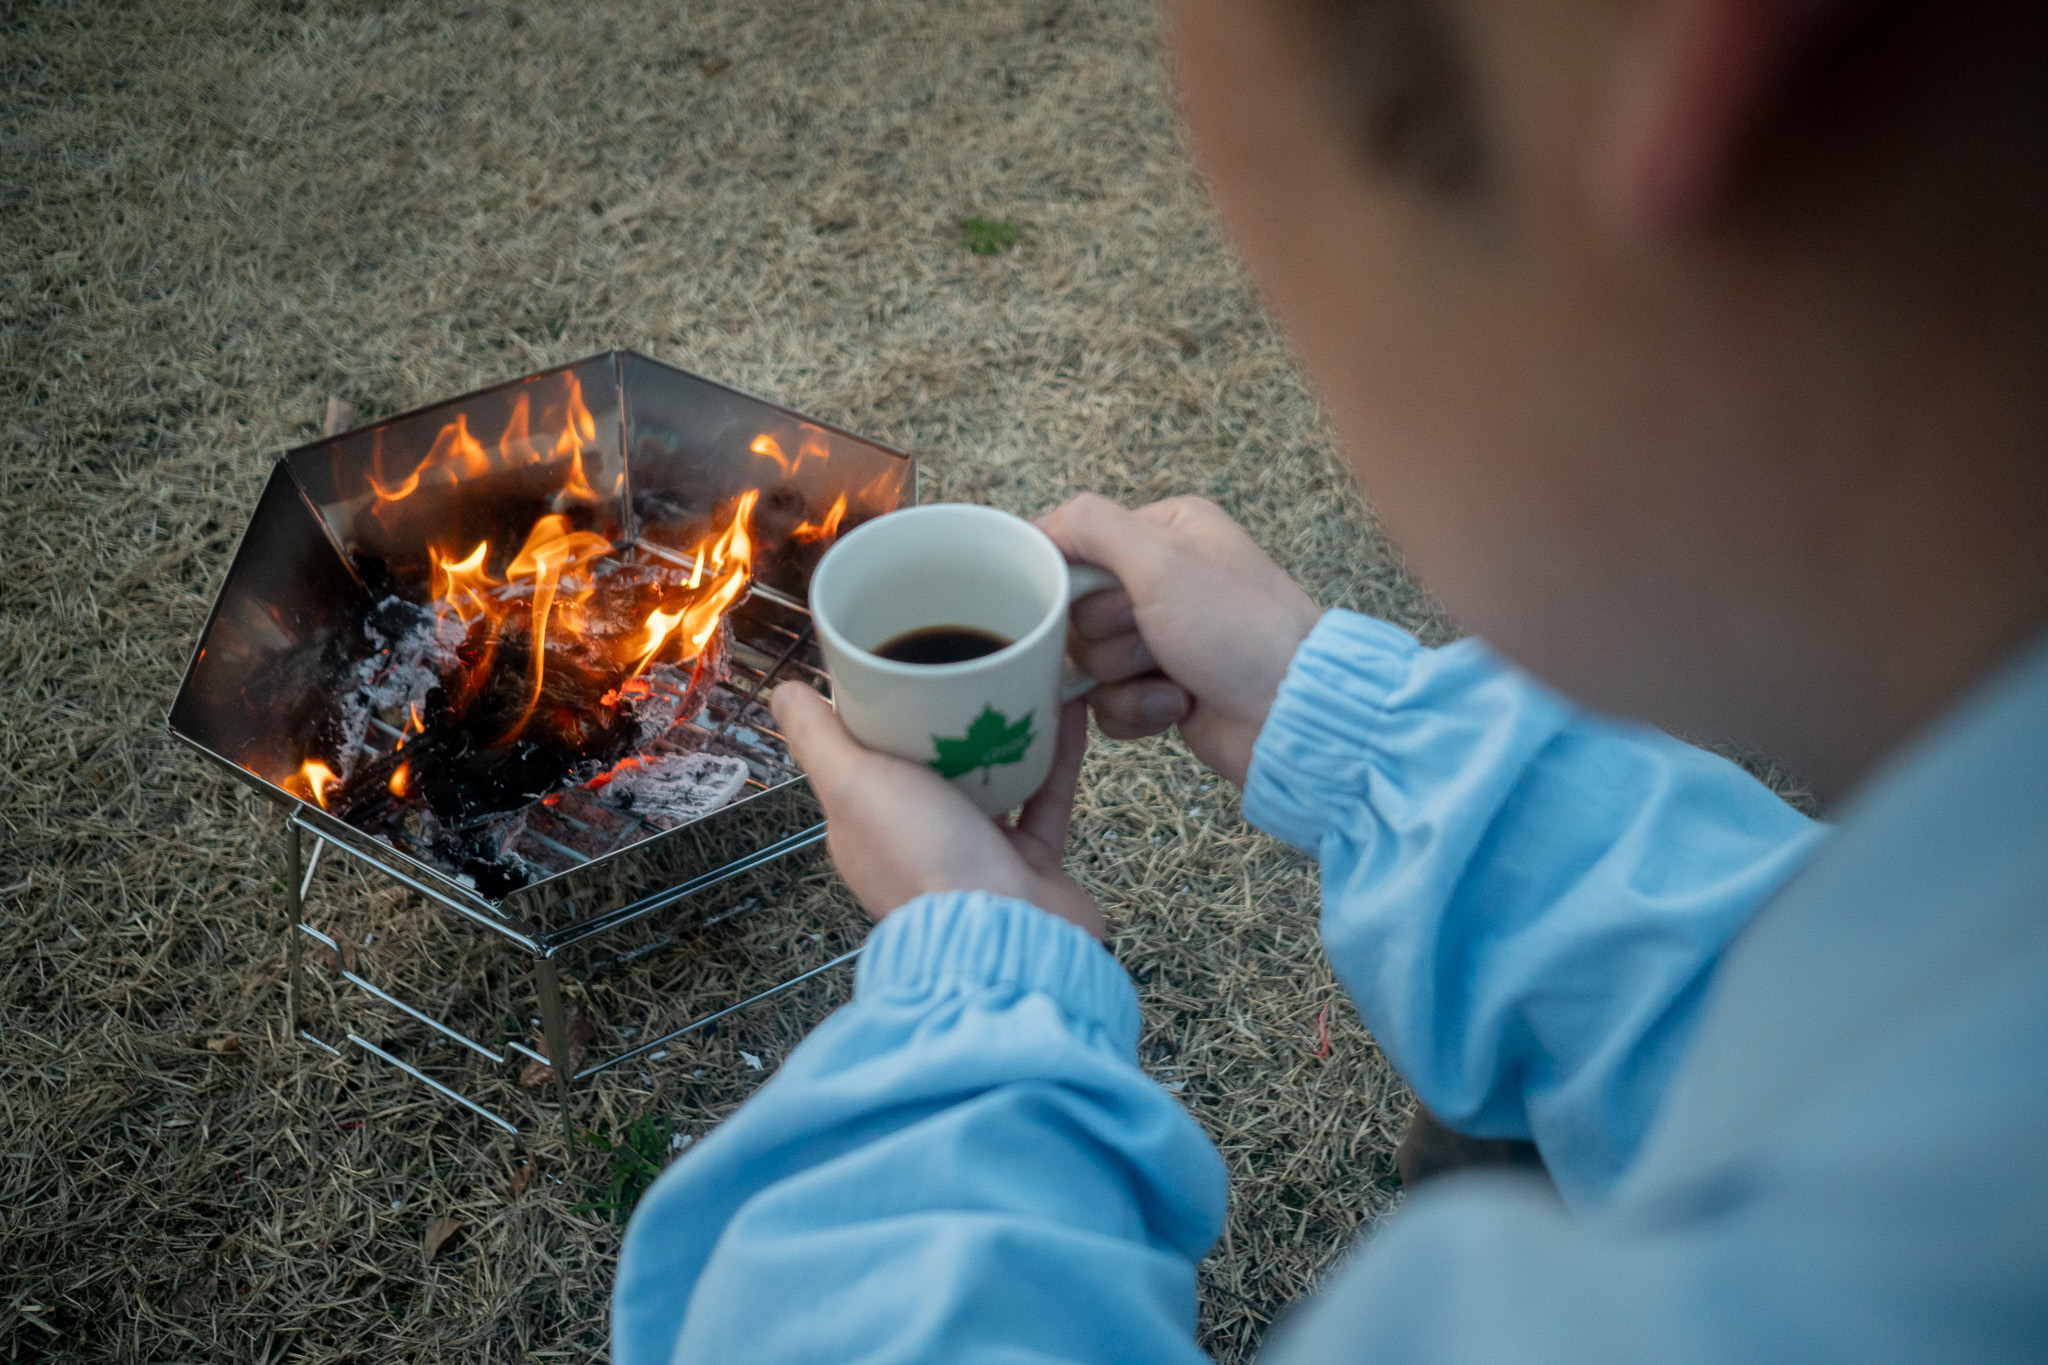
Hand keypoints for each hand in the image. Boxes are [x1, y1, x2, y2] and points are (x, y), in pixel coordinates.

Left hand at [770, 685, 1105, 937]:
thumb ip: (819, 738)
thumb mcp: (853, 784)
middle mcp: (917, 841)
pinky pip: (1044, 793)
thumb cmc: (924, 862)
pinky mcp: (1029, 862)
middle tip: (967, 656)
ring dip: (1004, 728)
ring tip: (1018, 672)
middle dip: (948, 712)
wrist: (1010, 934)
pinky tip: (1068, 706)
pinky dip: (1056, 751)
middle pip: (931, 763)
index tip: (898, 656)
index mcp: (866, 827)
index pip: (863, 757)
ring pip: (991, 776)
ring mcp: (975, 853)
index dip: (878, 709)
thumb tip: (784, 693)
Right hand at [1039, 494, 1320, 786]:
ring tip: (1175, 675)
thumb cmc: (1238, 628)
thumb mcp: (1161, 559)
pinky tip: (1179, 705)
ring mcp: (1161, 637)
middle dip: (1110, 635)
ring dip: (1126, 677)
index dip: (1071, 582)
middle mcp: (1163, 578)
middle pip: (1076, 610)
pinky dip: (1137, 709)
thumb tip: (1036, 527)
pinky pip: (1107, 701)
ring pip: (1088, 661)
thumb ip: (1091, 527)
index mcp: (1165, 531)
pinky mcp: (1159, 687)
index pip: (1074, 544)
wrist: (1290, 714)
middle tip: (1153, 637)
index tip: (1099, 599)